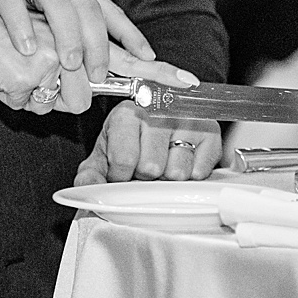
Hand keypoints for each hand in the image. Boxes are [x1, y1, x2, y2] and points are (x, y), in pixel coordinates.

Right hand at [0, 0, 158, 110]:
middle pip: (87, 7)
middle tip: (95, 74)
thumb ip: (66, 58)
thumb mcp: (41, 45)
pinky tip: (25, 50)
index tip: (148, 60)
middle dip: (97, 44)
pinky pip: (12, 0)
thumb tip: (98, 86)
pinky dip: (21, 27)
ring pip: (57, 1)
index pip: (107, 11)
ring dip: (66, 37)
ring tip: (66, 64)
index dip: (129, 36)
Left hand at [74, 101, 219, 184]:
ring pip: (177, 172)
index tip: (121, 173)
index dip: (120, 175)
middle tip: (144, 167)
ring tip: (163, 162)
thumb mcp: (105, 153)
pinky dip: (190, 174)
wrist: (164, 116)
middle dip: (145, 177)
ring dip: (168, 176)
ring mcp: (187, 119)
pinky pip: (199, 172)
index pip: (124, 159)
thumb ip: (91, 173)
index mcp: (128, 114)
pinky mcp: (211, 132)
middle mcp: (159, 110)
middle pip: (151, 168)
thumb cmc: (131, 139)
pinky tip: (181, 160)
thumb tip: (86, 187)